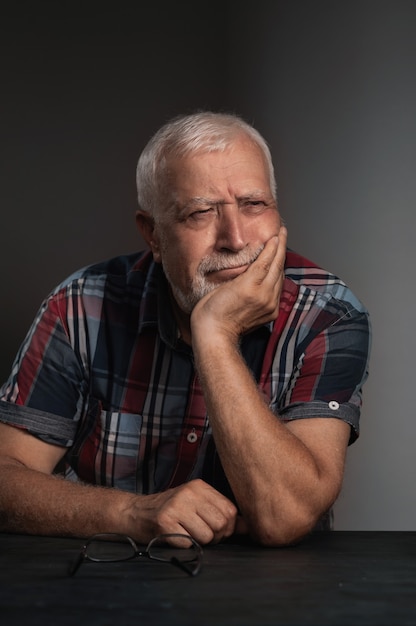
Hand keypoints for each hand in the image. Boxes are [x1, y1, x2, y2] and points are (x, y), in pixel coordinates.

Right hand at [125, 479, 237, 544]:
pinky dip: (184, 545)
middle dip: (215, 537)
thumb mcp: (196, 504)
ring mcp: (175, 507)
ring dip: (199, 542)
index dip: (227, 527)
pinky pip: (189, 544)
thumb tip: (248, 527)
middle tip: (199, 533)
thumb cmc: (171, 511)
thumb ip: (221, 512)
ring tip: (186, 532)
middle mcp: (188, 493)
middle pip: (221, 525)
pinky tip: (174, 535)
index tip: (215, 529)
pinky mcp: (164, 523)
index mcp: (199, 486)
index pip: (230, 511)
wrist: (135, 513)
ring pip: (207, 537)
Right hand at [191, 227, 286, 341]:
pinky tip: (275, 269)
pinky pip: (278, 290)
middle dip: (280, 248)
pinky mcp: (272, 312)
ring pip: (280, 277)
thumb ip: (242, 272)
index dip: (272, 245)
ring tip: (279, 247)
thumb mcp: (223, 284)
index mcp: (251, 285)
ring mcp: (270, 305)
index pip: (267, 260)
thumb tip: (253, 260)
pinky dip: (277, 277)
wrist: (215, 334)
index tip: (276, 233)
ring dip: (280, 262)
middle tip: (282, 233)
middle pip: (277, 266)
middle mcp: (265, 295)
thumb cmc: (211, 309)